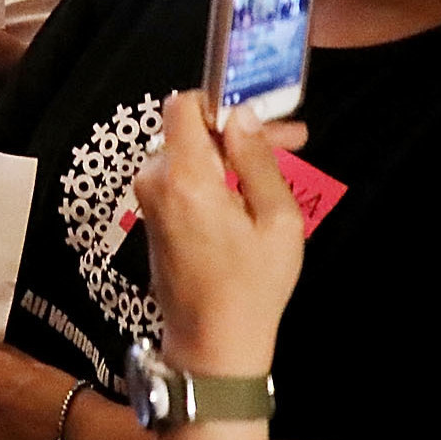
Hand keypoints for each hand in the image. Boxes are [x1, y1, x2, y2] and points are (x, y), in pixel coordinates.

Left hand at [136, 88, 308, 377]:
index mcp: (184, 178)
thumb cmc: (252, 284)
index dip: (221, 101)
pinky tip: (250, 185)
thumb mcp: (275, 220)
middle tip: (291, 138)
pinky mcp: (153, 213)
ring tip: (279, 161)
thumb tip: (242, 115)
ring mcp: (149, 198)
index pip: (182, 106)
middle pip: (191, 130)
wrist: (212, 338)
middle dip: (238, 130)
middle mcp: (155, 181)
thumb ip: (256, 161)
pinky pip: (182, 176)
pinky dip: (214, 173)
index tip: (261, 112)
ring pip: (189, 153)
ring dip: (230, 152)